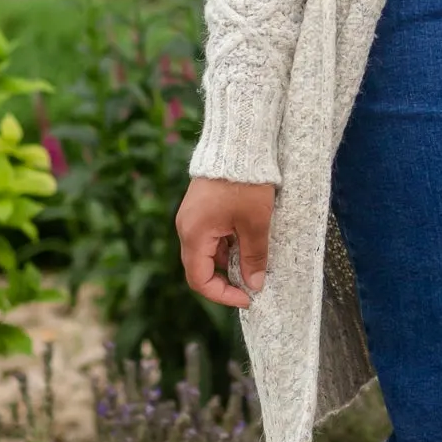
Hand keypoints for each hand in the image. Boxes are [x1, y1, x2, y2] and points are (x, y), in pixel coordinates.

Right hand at [176, 177, 275, 308]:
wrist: (238, 144)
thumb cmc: (246, 183)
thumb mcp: (256, 223)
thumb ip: (253, 257)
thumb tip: (254, 284)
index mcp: (194, 234)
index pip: (199, 279)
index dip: (223, 294)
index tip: (248, 297)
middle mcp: (186, 228)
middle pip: (200, 267)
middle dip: (226, 280)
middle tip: (252, 283)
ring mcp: (191, 217)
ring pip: (207, 252)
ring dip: (228, 261)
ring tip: (254, 259)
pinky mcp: (200, 208)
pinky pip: (210, 236)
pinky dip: (227, 244)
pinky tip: (247, 240)